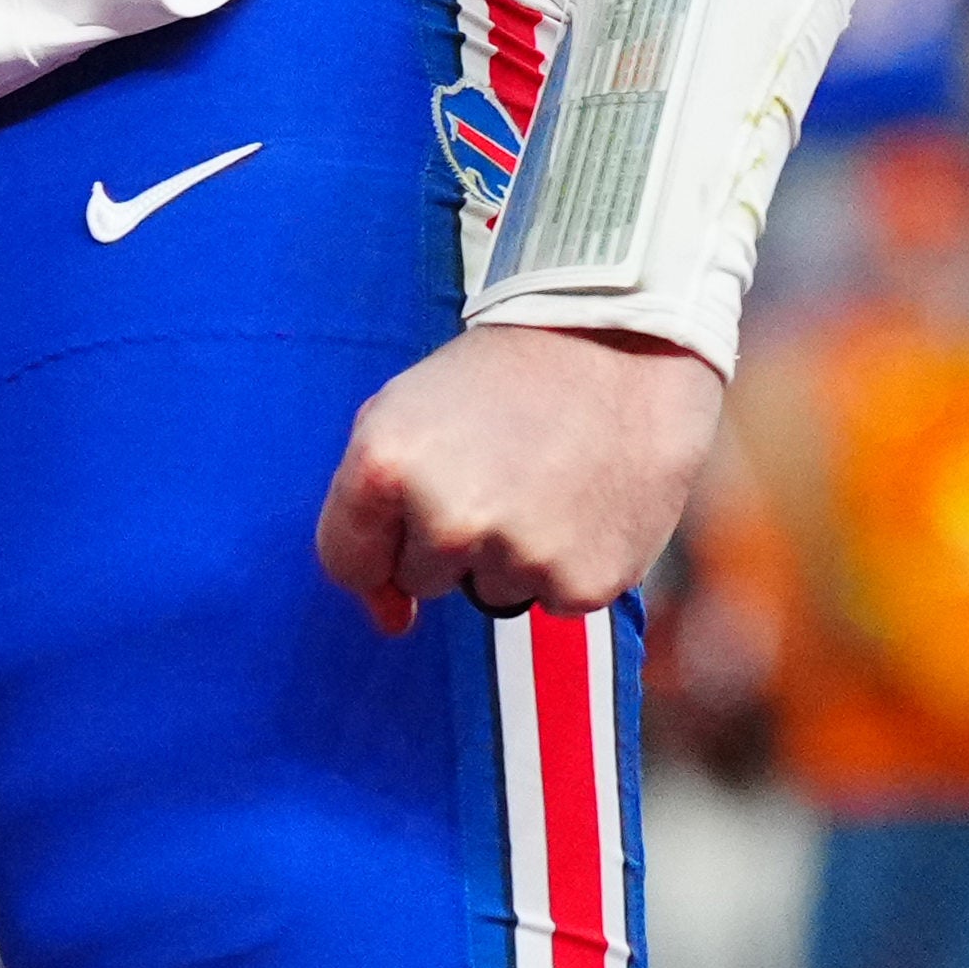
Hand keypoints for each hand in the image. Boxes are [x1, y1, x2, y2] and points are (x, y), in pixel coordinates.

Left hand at [317, 327, 723, 632]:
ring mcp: (517, 555)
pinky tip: (583, 503)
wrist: (623, 348)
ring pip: (490, 591)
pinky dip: (566, 562)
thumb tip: (390, 619)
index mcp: (386, 466)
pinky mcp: (582, 582)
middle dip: (450, 536)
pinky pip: (552, 599)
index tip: (408, 525)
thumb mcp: (406, 411)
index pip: (346, 561)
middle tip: (497, 468)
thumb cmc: (504, 377)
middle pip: (422, 578)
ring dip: (511, 551)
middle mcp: (447, 519)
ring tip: (545, 479)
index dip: (374, 549)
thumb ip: (368, 509)